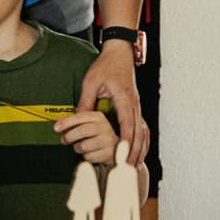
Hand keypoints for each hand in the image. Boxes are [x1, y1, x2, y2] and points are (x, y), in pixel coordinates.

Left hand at [54, 110, 117, 163]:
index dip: (66, 122)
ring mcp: (107, 140)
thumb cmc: (98, 135)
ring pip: (84, 146)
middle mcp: (104, 127)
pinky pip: (89, 157)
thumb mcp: (88, 124)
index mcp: (98, 117)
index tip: (56, 128)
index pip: (79, 117)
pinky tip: (90, 153)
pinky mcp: (108, 153)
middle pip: (81, 131)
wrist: (115, 148)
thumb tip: (59, 121)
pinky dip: (86, 157)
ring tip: (80, 147)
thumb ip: (74, 122)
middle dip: (69, 137)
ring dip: (78, 148)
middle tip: (64, 140)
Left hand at [80, 44, 147, 165]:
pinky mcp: (135, 104)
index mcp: (124, 98)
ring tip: (136, 164)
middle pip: (138, 130)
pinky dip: (141, 139)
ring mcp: (136, 104)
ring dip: (139, 147)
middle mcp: (134, 103)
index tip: (124, 153)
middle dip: (135, 150)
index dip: (126, 139)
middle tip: (131, 167)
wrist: (120, 52)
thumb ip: (86, 101)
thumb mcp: (91, 82)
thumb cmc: (105, 66)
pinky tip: (138, 149)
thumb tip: (77, 118)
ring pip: (142, 129)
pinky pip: (141, 125)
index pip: (127, 122)